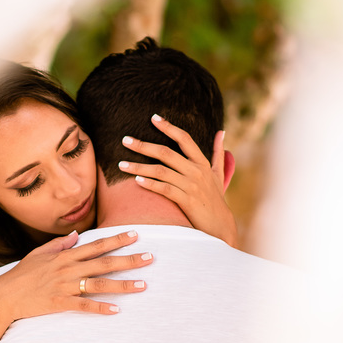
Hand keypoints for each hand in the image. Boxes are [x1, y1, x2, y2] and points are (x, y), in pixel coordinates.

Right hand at [0, 230, 153, 319]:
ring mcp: (65, 286)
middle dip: (129, 260)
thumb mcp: (39, 254)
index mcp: (65, 256)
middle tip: (150, 257)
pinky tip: (116, 310)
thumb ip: (59, 244)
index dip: (117, 239)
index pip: (96, 245)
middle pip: (104, 262)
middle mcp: (68, 269)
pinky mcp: (60, 303)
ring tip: (142, 285)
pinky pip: (84, 306)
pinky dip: (100, 308)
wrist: (4, 295)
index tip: (136, 235)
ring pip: (99, 284)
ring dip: (122, 285)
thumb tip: (75, 235)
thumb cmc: (21, 275)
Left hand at [118, 114, 238, 247]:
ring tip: (121, 164)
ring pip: (161, 171)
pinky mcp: (186, 201)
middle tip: (125, 140)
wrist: (220, 225)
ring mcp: (191, 186)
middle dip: (143, 145)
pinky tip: (136, 180)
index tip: (153, 118)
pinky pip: (164, 189)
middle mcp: (197, 171)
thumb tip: (221, 132)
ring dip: (139, 166)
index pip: (185, 139)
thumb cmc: (216, 198)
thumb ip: (217, 152)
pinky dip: (150, 184)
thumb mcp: (219, 174)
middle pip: (166, 153)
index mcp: (202, 163)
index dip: (169, 127)